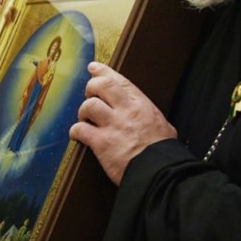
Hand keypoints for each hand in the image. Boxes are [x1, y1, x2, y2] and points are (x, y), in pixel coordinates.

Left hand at [69, 62, 176, 184]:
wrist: (161, 172)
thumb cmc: (164, 153)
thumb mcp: (163, 126)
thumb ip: (149, 117)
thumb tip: (148, 119)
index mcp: (141, 105)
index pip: (119, 81)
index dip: (103, 72)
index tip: (93, 68)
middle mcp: (126, 111)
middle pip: (100, 86)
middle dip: (91, 88)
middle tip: (90, 97)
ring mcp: (113, 126)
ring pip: (88, 105)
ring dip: (83, 112)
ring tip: (85, 120)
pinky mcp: (101, 143)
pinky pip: (80, 129)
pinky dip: (76, 131)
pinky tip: (78, 135)